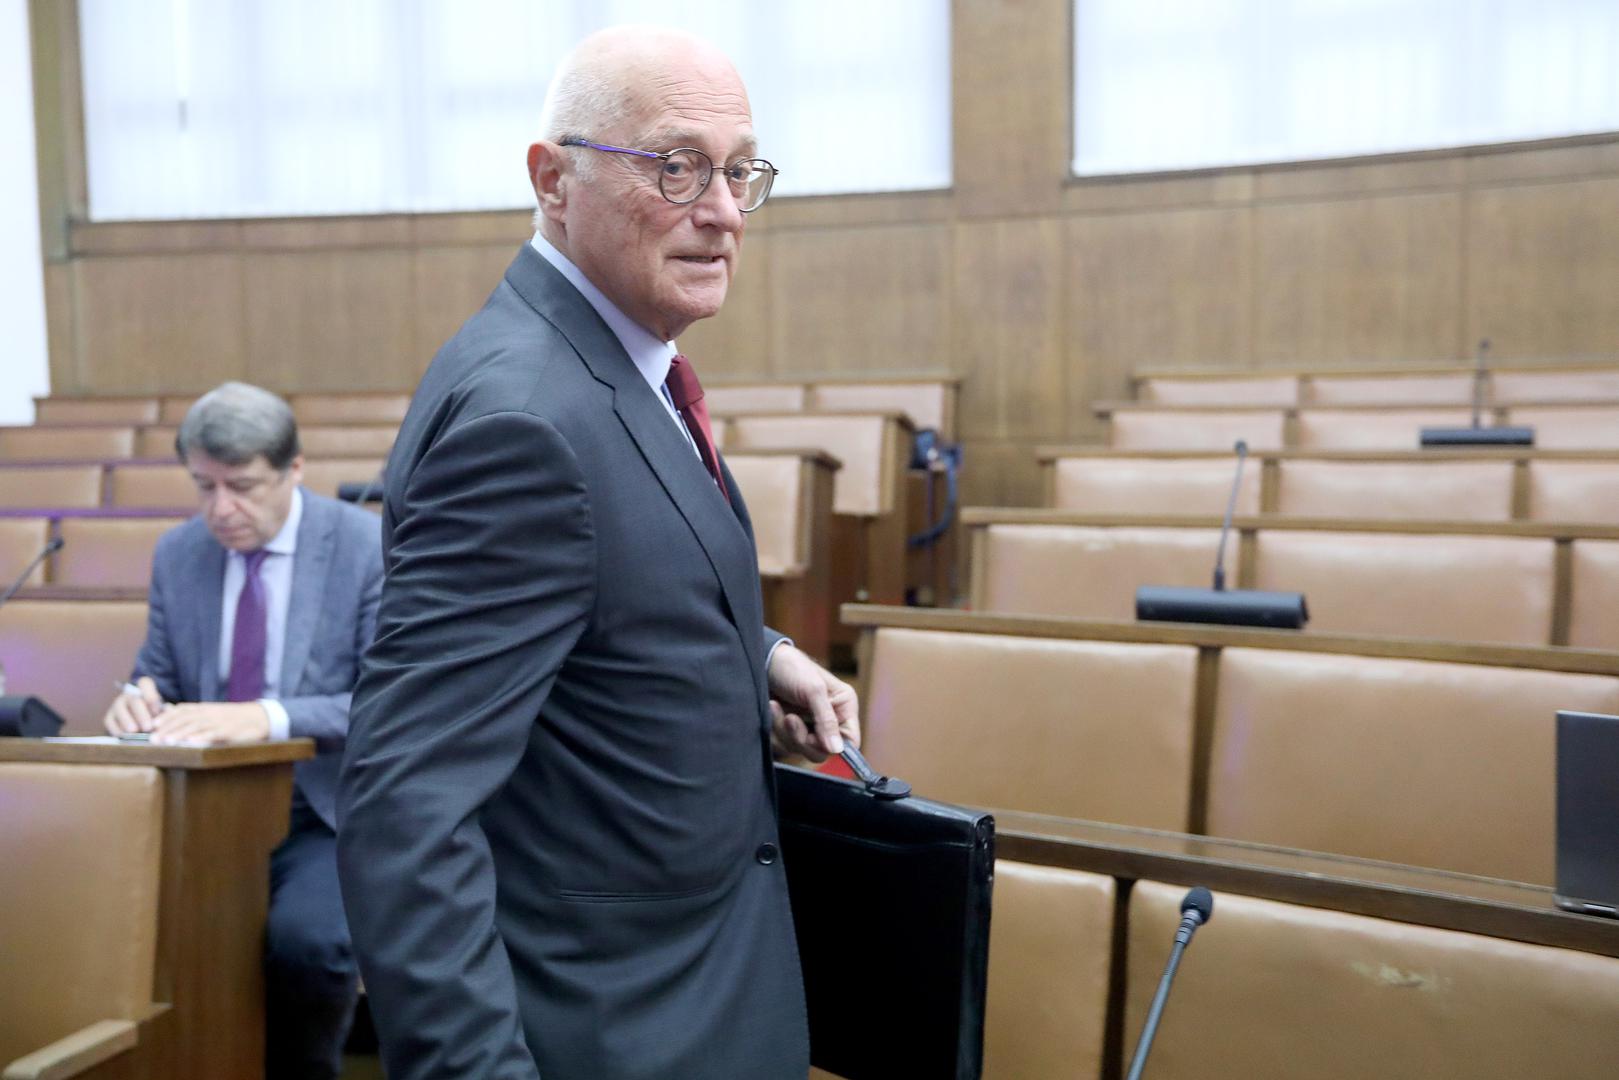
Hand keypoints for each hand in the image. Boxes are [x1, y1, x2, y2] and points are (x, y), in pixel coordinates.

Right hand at [104, 676, 166, 734]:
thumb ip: (166, 710)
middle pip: (134, 700)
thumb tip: (167, 713)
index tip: (156, 711)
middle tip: (148, 727)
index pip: (144, 683)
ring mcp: (117, 704)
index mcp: (143, 687)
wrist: (142, 720)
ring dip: (127, 721)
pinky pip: (109, 721)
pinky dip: (116, 729)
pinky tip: (124, 736)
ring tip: (134, 731)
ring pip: (120, 710)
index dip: (150, 696)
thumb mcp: (163, 709)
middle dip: (141, 714)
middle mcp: (128, 694)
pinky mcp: (109, 717)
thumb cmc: (156, 713)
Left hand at [150, 702, 270, 745]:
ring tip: (168, 741)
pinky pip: (214, 733)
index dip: (167, 716)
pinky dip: (202, 737)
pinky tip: (192, 742)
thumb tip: (171, 717)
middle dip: (168, 728)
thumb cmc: (232, 719)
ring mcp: (219, 721)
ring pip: (197, 726)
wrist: (259, 718)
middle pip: (185, 719)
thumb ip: (194, 716)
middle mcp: (209, 713)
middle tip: (154, 739)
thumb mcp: (212, 714)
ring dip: (181, 733)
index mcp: (204, 708)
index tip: (153, 725)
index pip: (182, 710)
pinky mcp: (230, 730)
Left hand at [766, 643, 858, 762]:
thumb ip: (826, 720)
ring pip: (800, 749)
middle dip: (802, 738)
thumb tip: (837, 750)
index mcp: (843, 707)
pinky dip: (775, 729)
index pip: (850, 741)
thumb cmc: (793, 668)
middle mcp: (829, 720)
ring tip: (776, 707)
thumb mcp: (813, 690)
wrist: (762, 661)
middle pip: (822, 751)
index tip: (812, 738)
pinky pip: (783, 745)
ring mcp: (808, 726)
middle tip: (790, 718)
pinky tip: (772, 709)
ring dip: (784, 730)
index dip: (833, 746)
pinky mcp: (789, 730)